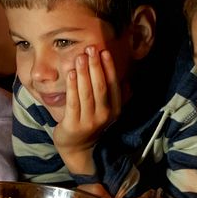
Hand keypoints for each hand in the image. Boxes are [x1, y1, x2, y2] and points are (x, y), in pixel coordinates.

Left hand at [53, 47, 120, 174]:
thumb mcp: (106, 111)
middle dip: (95, 66)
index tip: (104, 51)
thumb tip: (126, 80)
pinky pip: (73, 102)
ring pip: (86, 93)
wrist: (77, 148)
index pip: (113, 85)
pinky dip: (72, 87)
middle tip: (91, 49)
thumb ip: (114, 96)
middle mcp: (104, 116)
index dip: (109, 68)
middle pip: (100, 87)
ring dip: (83, 73)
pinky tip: (70, 73)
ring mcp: (89, 121)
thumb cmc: (90, 123)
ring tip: (80, 57)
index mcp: (114, 110)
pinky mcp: (73, 125)